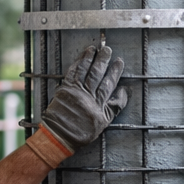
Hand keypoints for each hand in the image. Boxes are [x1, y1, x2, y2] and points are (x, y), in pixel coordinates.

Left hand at [28, 45, 129, 166]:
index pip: (109, 84)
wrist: (60, 135)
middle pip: (97, 74)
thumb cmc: (83, 132)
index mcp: (98, 104)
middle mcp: (87, 95)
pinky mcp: (64, 89)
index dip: (115, 72)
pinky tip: (81, 58)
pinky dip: (76, 64)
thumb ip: (115, 107)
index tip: (119, 62)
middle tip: (108, 49)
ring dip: (89, 58)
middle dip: (103, 60)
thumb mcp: (104, 122)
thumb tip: (124, 92)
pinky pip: (72, 73)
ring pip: (84, 71)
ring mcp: (75, 91)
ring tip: (94, 48)